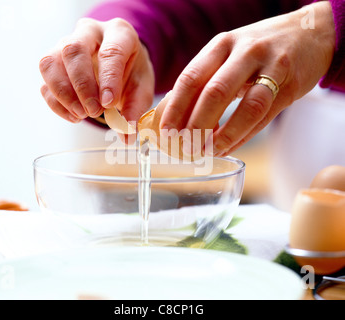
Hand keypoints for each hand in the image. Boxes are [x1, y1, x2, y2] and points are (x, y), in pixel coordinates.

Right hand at [39, 18, 154, 123]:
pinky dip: (56, 103)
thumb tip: (127, 135)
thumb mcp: (141, 88)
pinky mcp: (53, 63)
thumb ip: (135, 110)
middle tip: (94, 111)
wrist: (121, 65)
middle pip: (73, 50)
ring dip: (64, 94)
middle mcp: (89, 32)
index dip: (108, 79)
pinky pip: (44, 81)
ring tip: (82, 115)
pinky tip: (73, 116)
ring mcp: (65, 44)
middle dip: (82, 85)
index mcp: (119, 33)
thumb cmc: (131, 72)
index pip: (110, 51)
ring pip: (50, 62)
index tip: (108, 103)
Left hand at [159, 1, 335, 156]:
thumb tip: (180, 118)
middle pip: (215, 92)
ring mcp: (271, 67)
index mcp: (221, 45)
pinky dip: (243, 136)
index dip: (175, 108)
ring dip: (223, 135)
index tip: (166, 131)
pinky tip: (228, 147)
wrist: (308, 34)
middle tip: (186, 148)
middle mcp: (245, 52)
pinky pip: (264, 116)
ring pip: (246, 107)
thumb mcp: (228, 55)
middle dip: (196, 125)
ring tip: (208, 152)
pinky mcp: (290, 85)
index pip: (191, 78)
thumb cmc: (258, 51)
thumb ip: (206, 81)